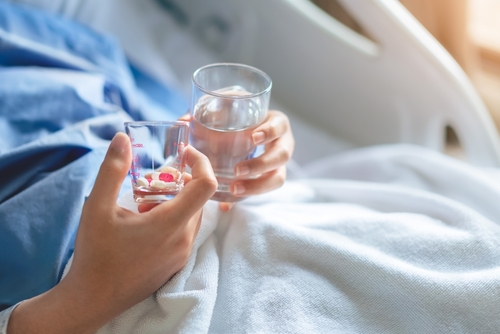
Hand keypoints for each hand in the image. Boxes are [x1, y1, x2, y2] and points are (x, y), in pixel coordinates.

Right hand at [8, 133, 216, 333]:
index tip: (184, 153)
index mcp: (171, 223)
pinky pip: (186, 232)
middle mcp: (184, 239)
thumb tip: (122, 138)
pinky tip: (146, 221)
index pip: (207, 185)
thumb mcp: (97, 207)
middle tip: (154, 179)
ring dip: (178, 200)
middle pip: (199, 198)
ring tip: (146, 202)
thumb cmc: (95, 253)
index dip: (201, 162)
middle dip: (182, 181)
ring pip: (193, 215)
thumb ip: (112, 170)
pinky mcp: (176, 264)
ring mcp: (182, 254)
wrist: (92, 299)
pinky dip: (175, 217)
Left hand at [180, 110, 293, 211]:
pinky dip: (245, 197)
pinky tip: (227, 204)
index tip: (253, 138)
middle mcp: (282, 143)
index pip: (280, 126)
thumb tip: (184, 120)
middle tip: (238, 170)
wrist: (241, 130)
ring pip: (277, 178)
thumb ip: (206, 112)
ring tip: (234, 190)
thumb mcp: (226, 109)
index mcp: (276, 123)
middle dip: (261, 165)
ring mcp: (278, 163)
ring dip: (257, 186)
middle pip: (281, 156)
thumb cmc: (236, 117)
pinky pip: (262, 191)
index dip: (270, 132)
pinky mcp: (268, 178)